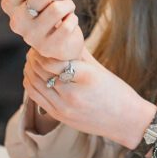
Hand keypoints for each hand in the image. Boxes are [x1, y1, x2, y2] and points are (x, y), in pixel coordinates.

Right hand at [1, 0, 83, 60]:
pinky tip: (67, 25)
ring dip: (68, 6)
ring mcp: (30, 37)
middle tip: (61, 1)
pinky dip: (73, 20)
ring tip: (65, 12)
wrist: (64, 37)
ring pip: (57, 8)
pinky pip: (68, 25)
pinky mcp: (47, 48)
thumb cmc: (54, 5)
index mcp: (10, 1)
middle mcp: (15, 21)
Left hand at [23, 49, 156, 149]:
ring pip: (35, 84)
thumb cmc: (117, 92)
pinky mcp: (59, 117)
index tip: (43, 43)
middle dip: (34, 58)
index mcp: (86, 77)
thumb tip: (62, 36)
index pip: (52, 60)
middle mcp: (73, 94)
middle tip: (34, 49)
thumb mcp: (100, 69)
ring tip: (32, 61)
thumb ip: (79, 53)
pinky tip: (34, 76)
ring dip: (30, 70)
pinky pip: (36, 97)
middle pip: (41, 71)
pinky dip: (31, 83)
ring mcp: (64, 108)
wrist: (126, 122)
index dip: (43, 50)